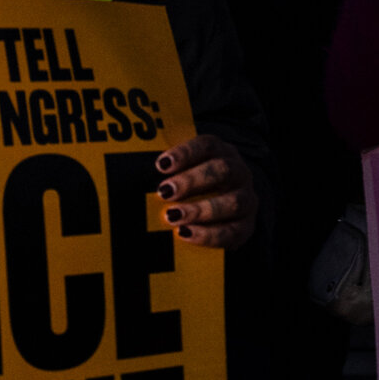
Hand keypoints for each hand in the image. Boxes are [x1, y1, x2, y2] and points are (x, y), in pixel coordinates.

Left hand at [155, 134, 256, 250]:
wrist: (220, 217)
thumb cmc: (191, 191)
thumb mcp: (182, 174)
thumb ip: (166, 172)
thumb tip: (132, 173)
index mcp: (223, 153)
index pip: (208, 145)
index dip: (186, 152)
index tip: (161, 165)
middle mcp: (239, 173)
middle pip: (223, 170)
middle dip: (192, 180)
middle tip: (165, 191)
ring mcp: (246, 200)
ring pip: (232, 202)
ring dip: (201, 209)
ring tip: (173, 217)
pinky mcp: (246, 227)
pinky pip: (232, 232)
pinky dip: (208, 234)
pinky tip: (185, 234)